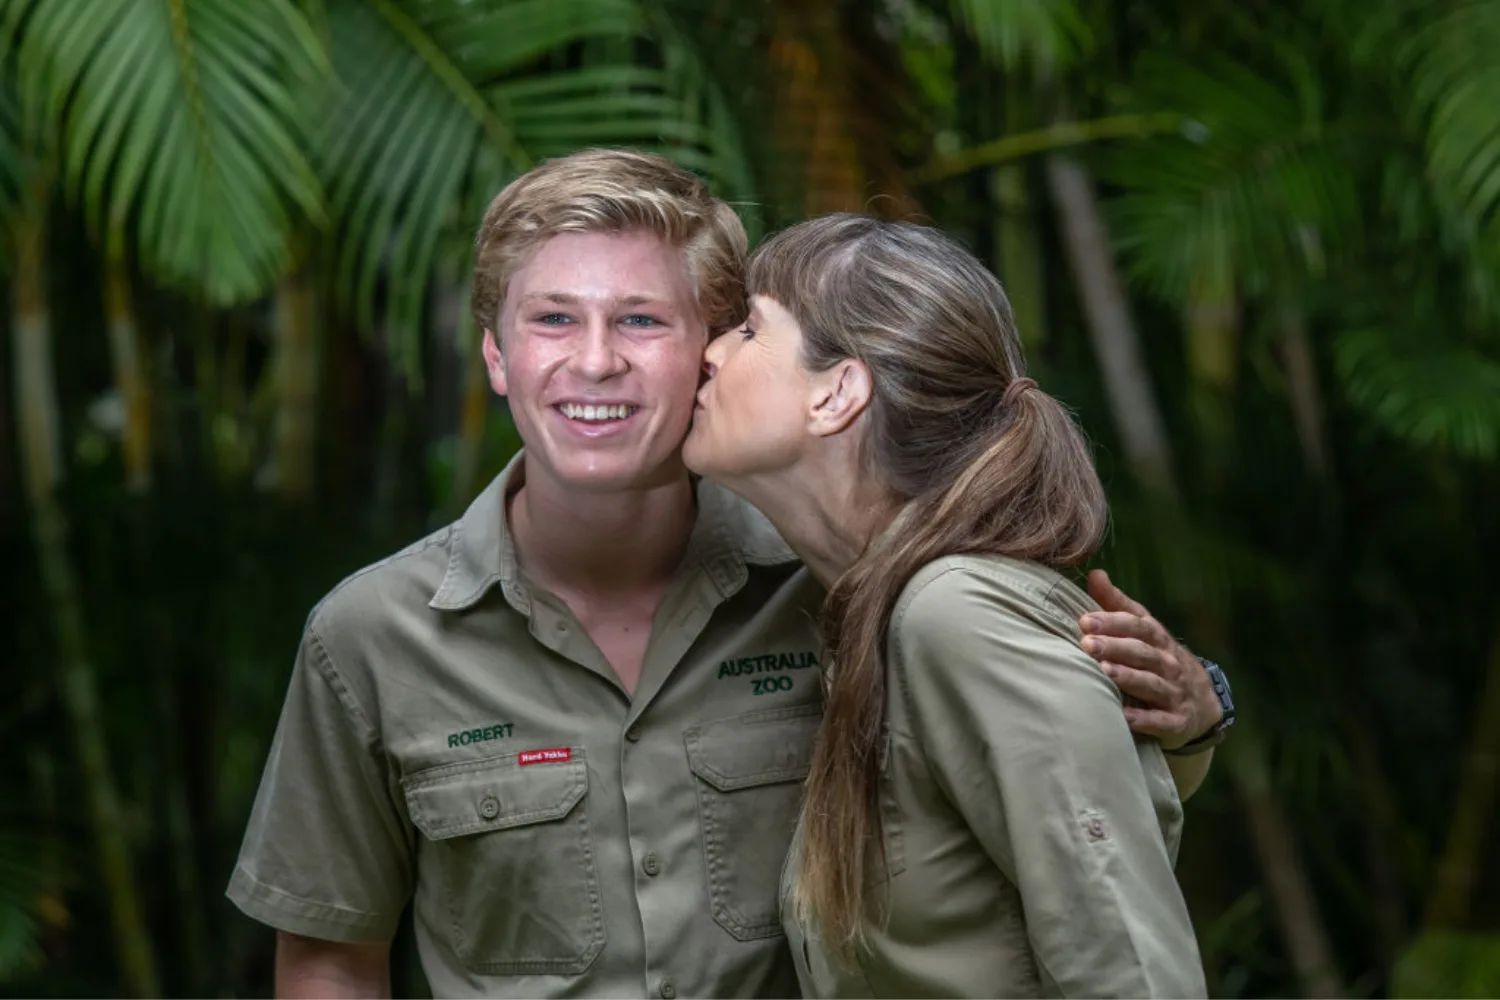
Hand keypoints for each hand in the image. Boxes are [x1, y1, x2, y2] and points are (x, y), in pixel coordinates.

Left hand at [1078, 569, 1222, 749]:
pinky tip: (1124, 717)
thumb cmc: (1159, 659)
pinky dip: (1144, 719)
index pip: (1137, 625)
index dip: (1113, 621)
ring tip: (1105, 672)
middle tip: (1087, 644)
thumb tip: (1094, 573)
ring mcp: (1174, 692)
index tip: (1085, 620)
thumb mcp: (1144, 630)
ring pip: (1151, 683)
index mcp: (1158, 639)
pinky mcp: (1176, 721)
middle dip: (1115, 647)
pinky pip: (1161, 720)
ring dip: (1128, 677)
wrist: (1203, 703)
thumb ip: (1118, 604)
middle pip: (1142, 652)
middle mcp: (1168, 663)